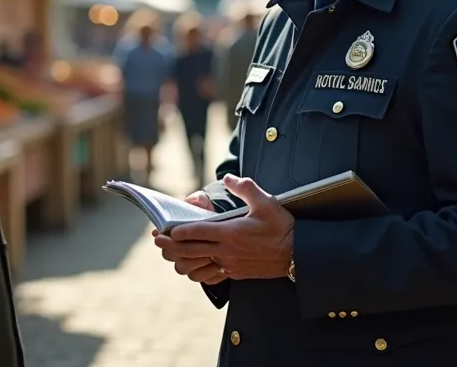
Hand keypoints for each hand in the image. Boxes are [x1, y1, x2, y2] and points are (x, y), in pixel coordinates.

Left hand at [154, 175, 293, 282]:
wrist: (298, 254)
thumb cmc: (282, 227)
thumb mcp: (266, 201)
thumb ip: (245, 188)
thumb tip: (229, 179)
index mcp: (230, 232)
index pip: (196, 232)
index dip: (178, 232)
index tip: (166, 230)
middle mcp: (227, 251)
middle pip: (190, 251)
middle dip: (170, 246)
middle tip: (158, 240)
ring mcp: (230, 265)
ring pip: (196, 267)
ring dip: (181, 261)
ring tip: (171, 255)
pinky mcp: (236, 274)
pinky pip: (210, 276)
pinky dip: (198, 272)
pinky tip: (194, 266)